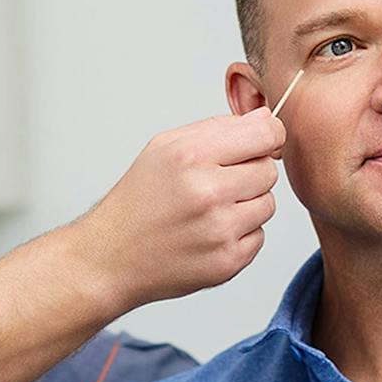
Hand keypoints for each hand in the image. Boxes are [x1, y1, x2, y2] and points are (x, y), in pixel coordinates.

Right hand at [73, 110, 284, 311]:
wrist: (112, 257)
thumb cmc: (138, 201)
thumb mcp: (165, 147)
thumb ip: (219, 128)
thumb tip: (266, 119)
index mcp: (191, 156)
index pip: (266, 134)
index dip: (268, 137)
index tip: (260, 143)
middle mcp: (208, 192)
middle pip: (269, 170)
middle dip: (249, 174)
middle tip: (217, 184)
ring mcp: (220, 230)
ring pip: (268, 205)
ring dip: (247, 206)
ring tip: (210, 211)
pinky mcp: (227, 261)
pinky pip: (259, 237)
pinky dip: (240, 235)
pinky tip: (209, 234)